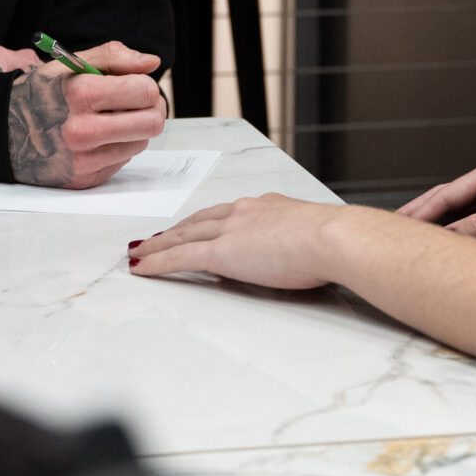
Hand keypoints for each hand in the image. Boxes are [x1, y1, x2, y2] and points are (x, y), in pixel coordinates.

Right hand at [8, 60, 167, 188]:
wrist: (1, 131)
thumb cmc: (40, 94)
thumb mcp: (69, 64)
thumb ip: (114, 57)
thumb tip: (152, 64)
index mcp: (80, 95)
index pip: (144, 91)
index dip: (146, 86)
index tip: (136, 85)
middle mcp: (82, 131)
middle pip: (152, 123)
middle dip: (151, 109)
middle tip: (139, 104)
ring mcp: (83, 160)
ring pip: (141, 143)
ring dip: (133, 129)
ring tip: (109, 119)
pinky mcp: (84, 179)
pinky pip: (122, 161)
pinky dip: (116, 147)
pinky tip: (96, 138)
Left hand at [128, 195, 358, 290]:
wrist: (332, 238)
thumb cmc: (336, 241)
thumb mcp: (315, 235)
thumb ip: (301, 241)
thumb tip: (305, 253)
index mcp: (267, 207)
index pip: (226, 214)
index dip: (205, 221)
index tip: (194, 227)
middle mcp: (243, 212)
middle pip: (198, 221)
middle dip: (174, 230)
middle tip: (153, 237)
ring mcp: (230, 230)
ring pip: (182, 235)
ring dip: (158, 244)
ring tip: (140, 252)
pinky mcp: (221, 252)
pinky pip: (179, 257)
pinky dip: (157, 261)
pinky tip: (141, 268)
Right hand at [396, 158, 475, 250]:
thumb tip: (446, 240)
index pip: (445, 194)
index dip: (418, 213)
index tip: (394, 230)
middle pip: (445, 204)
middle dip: (418, 220)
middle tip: (388, 238)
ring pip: (457, 220)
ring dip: (436, 233)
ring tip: (409, 250)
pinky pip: (474, 232)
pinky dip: (457, 243)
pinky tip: (445, 257)